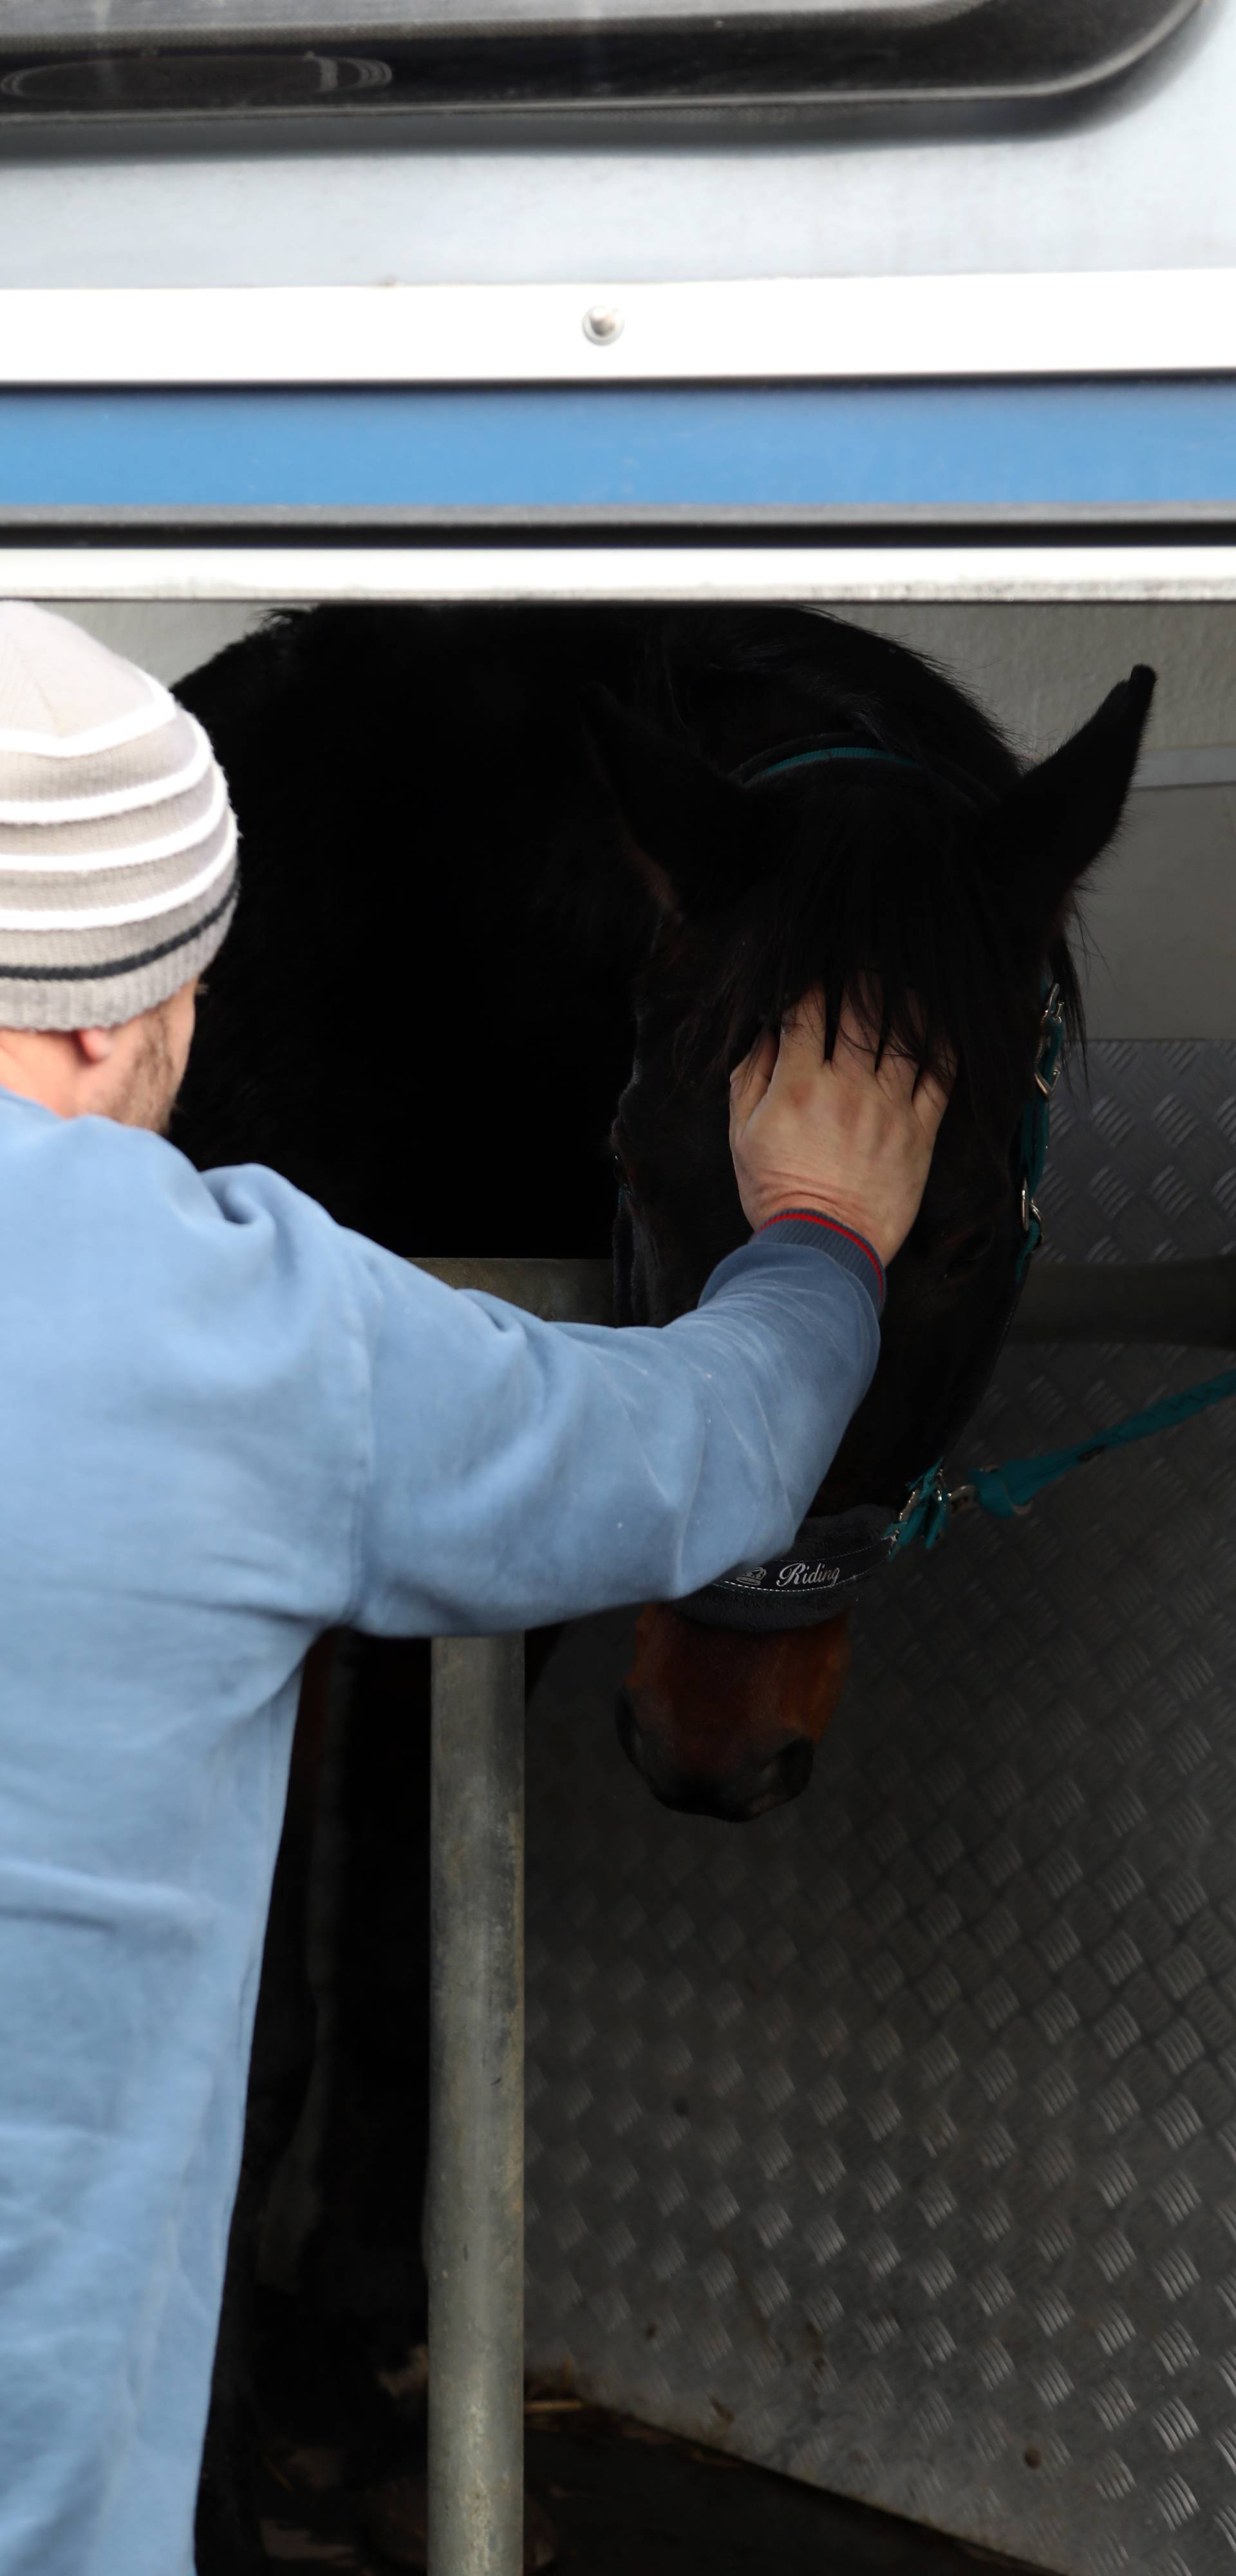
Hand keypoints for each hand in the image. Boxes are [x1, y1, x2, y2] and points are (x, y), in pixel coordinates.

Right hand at [729, 988, 951, 1265]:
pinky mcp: (920, 1131)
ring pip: (905, 1034)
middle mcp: (847, 1088)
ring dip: (904, 1001)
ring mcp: (889, 1107)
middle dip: (861, 977)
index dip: (809, 985)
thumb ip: (750, 1077)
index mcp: (799, 1085)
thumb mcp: (742, 1136)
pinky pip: (940, 1077)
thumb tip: (764, 1031)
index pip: (806, 1012)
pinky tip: (940, 1029)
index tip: (812, 977)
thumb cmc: (777, 1194)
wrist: (824, 1247)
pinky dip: (943, 1047)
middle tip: (863, 963)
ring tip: (901, 987)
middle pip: (861, 1011)